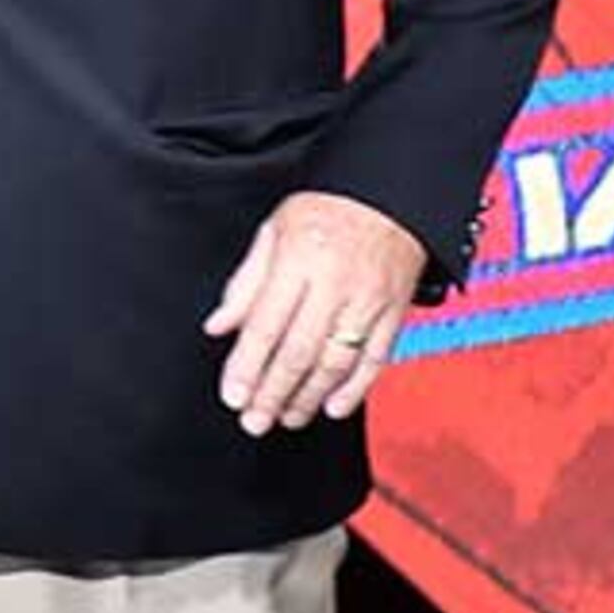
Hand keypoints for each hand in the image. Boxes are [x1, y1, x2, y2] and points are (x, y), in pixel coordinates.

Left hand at [203, 191, 425, 435]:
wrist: (389, 192)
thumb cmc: (327, 209)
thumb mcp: (274, 231)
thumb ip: (246, 281)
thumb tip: (219, 324)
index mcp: (298, 261)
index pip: (266, 325)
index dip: (247, 365)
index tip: (233, 395)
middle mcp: (334, 284)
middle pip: (299, 351)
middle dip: (273, 392)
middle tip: (254, 420)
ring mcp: (368, 301)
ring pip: (335, 362)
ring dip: (308, 397)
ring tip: (286, 417)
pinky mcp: (393, 313)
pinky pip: (375, 359)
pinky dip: (355, 389)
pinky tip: (332, 407)